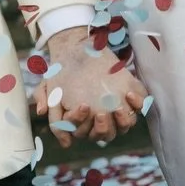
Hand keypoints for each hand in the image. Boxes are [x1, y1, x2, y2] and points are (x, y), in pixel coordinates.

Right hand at [34, 28, 146, 147]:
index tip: (83, 105)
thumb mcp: (49, 87)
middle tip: (101, 112)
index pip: (82, 132)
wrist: (79, 50)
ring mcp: (116, 111)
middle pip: (104, 134)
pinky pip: (139, 109)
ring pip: (123, 127)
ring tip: (119, 108)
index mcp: (81, 123)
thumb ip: (46, 103)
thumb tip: (59, 135)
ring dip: (122, 121)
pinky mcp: (130, 99)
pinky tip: (131, 93)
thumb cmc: (63, 72)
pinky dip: (138, 104)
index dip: (81, 122)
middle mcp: (99, 121)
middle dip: (103, 127)